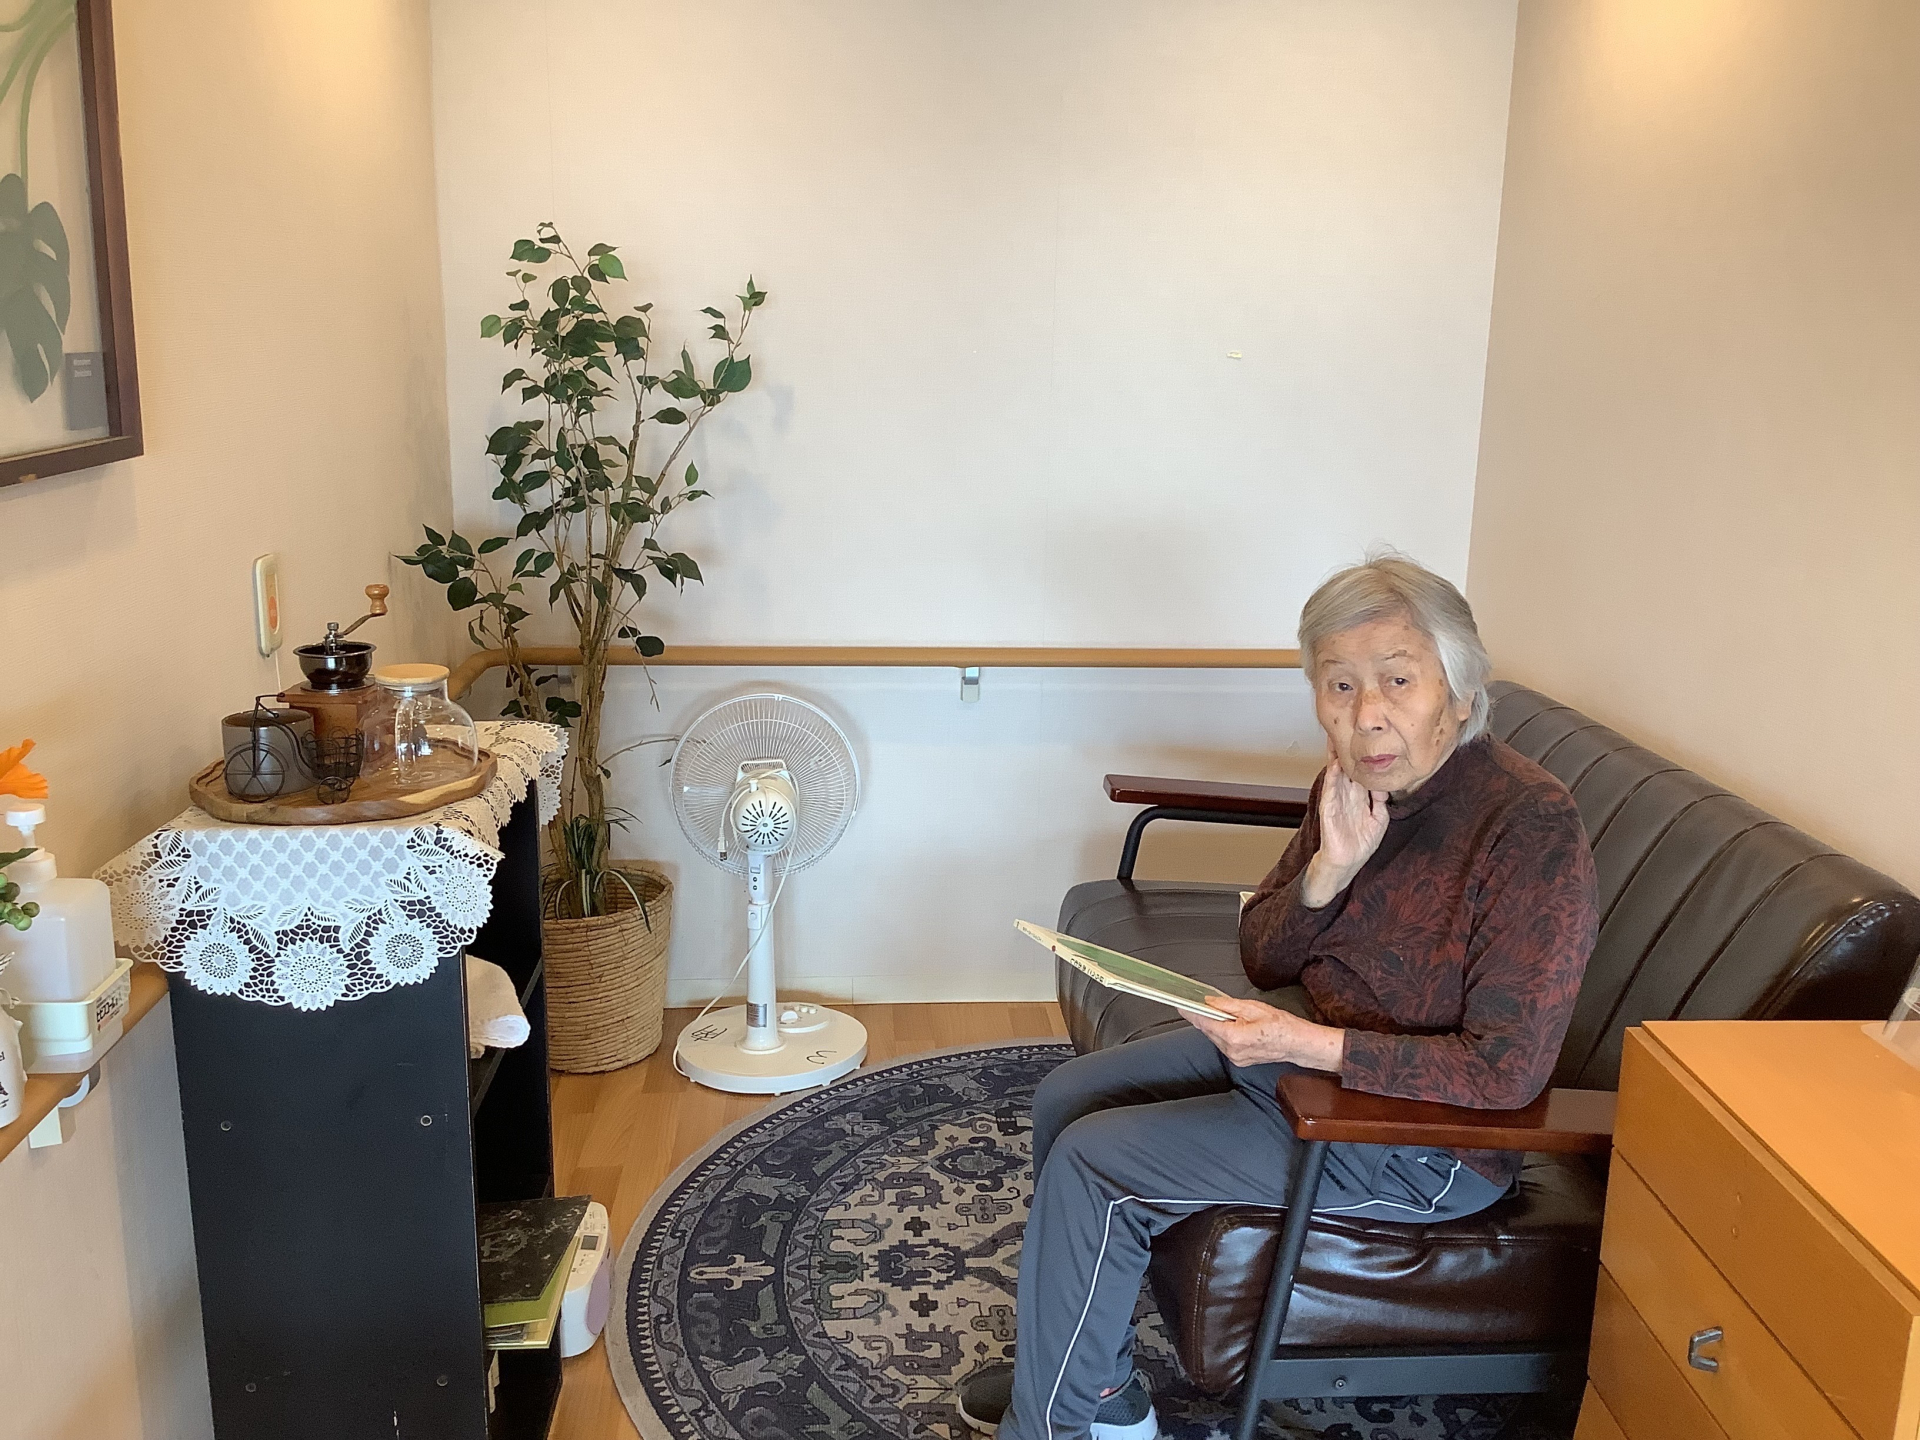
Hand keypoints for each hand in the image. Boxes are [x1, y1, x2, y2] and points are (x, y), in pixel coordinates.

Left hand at [1186, 995, 1343, 1070]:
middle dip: (1203, 1016)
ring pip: (1215, 1037)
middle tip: (1197, 1002)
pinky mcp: (1239, 1060)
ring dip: (1213, 1024)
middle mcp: (1232, 1051)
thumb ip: (1228, 1005)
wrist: (1298, 1044)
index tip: (1180, 1005)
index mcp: (1235, 1037)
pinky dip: (1222, 1032)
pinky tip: (1226, 1023)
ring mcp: (1236, 1058)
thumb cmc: (1282, 1025)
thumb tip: (1210, 1001)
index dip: (1191, 1012)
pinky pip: (1223, 1044)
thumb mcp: (1254, 1007)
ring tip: (1215, 1011)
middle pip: (1208, 1030)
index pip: (1205, 1023)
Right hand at [1301, 741, 1388, 906]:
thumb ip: (1381, 802)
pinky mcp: (1329, 809)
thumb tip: (1384, 786)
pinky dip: (1333, 776)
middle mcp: (1347, 796)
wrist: (1347, 863)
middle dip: (1345, 750)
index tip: (1364, 741)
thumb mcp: (1379, 820)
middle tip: (1346, 730)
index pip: (1359, 771)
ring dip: (1336, 757)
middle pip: (1346, 767)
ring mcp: (1337, 801)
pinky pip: (1331, 789)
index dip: (1361, 757)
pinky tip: (1335, 764)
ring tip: (1336, 739)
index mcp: (1359, 798)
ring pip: (1337, 773)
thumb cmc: (1360, 845)